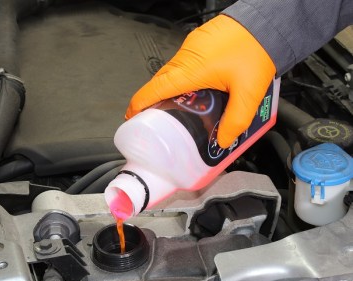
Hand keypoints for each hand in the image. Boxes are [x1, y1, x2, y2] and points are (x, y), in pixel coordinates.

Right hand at [125, 15, 275, 147]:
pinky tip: (195, 88)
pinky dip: (180, 78)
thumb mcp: (248, 93)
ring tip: (178, 107)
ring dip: (169, 89)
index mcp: (190, 71)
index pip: (154, 89)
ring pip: (170, 73)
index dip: (139, 104)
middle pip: (159, 82)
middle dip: (153, 100)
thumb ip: (235, 121)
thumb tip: (223, 140)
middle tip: (156, 117)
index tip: (132, 115)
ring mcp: (190, 48)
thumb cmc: (255, 51)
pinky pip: (181, 64)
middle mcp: (185, 58)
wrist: (265, 23)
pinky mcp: (198, 43)